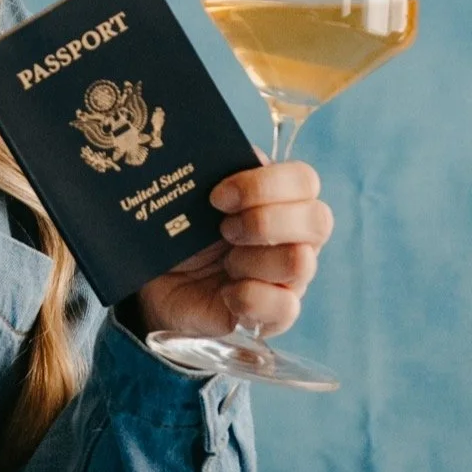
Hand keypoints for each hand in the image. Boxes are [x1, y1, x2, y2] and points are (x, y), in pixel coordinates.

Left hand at [130, 160, 333, 340]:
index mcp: (280, 201)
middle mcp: (297, 239)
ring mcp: (290, 280)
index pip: (304, 180)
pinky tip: (226, 294)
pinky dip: (248, 297)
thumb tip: (250, 155)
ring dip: (249, 260)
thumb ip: (220, 168)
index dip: (264, 184)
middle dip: (263, 221)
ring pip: (300, 262)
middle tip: (223, 229)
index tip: (218, 196)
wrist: (153, 280)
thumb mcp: (193, 195)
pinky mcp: (273, 316)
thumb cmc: (181, 231)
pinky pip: (285, 307)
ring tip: (224, 264)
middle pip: (318, 220)